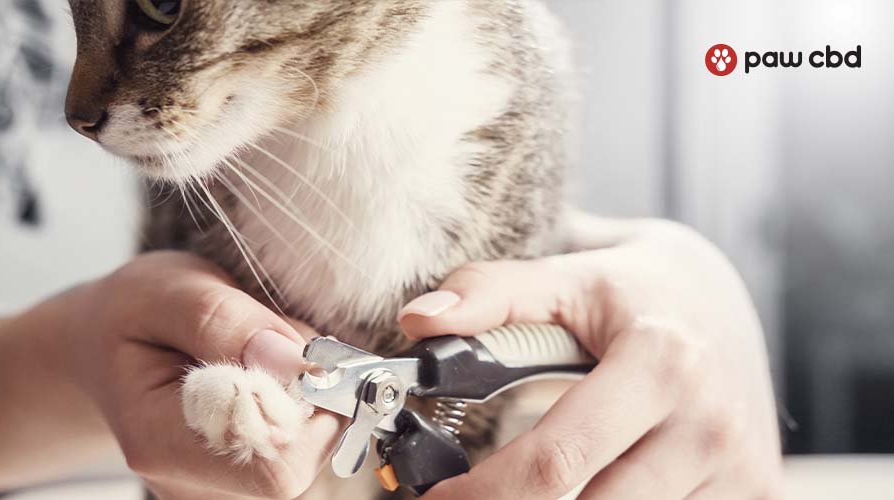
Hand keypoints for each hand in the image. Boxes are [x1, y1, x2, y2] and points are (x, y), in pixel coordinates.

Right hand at [57, 252, 340, 499]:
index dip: (308, 408)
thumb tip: (295, 361)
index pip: (274, 466)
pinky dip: (304, 402)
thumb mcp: (165, 291)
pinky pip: (306, 442)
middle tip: (275, 340)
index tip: (295, 348)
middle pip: (300, 459)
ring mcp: (217, 488)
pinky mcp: (242, 478)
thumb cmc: (133, 315)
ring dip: (308, 393)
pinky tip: (264, 374)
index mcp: (159, 442)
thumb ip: (225, 321)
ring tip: (259, 353)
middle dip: (311, 393)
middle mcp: (189, 482)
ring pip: (309, 448)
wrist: (105, 344)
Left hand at [399, 218, 782, 498]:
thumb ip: (491, 293)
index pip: (555, 460)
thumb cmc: (637, 290)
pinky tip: (604, 481)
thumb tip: (418, 320)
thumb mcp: (569, 276)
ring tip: (546, 476)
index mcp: (660, 362)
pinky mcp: (758, 490)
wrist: (725, 299)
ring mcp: (740, 465)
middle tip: (479, 496)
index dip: (483, 493)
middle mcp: (710, 422)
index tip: (438, 499)